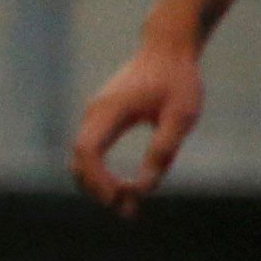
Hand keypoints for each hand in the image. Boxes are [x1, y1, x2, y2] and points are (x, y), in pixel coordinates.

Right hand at [75, 35, 206, 215]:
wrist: (166, 48)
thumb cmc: (177, 80)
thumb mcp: (181, 116)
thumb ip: (163, 151)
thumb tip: (144, 188)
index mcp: (109, 110)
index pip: (87, 151)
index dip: (98, 179)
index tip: (122, 198)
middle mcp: (94, 113)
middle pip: (79, 159)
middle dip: (98, 189)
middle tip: (128, 211)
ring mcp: (95, 115)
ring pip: (83, 157)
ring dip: (99, 183)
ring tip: (129, 204)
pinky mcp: (102, 118)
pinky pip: (92, 150)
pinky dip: (102, 172)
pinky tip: (124, 186)